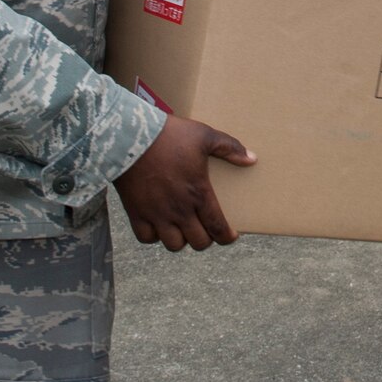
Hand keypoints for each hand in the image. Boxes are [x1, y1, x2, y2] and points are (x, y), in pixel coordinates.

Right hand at [113, 115, 255, 251]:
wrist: (129, 137)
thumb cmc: (170, 136)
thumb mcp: (204, 136)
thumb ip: (230, 148)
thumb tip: (252, 159)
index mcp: (199, 193)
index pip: (218, 228)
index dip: (227, 237)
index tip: (230, 235)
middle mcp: (179, 209)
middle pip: (198, 242)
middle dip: (206, 239)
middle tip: (206, 229)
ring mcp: (156, 214)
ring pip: (173, 245)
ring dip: (181, 240)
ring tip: (183, 229)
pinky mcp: (136, 213)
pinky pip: (146, 238)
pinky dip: (154, 237)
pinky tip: (159, 226)